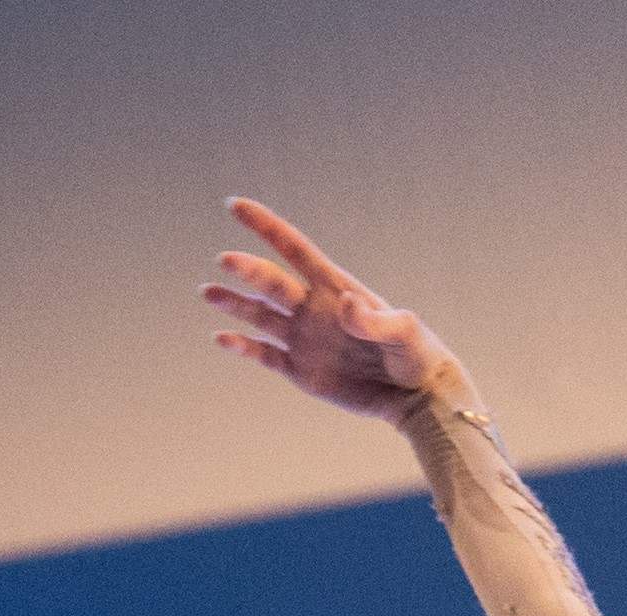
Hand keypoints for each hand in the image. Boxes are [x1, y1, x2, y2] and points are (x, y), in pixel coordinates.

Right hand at [202, 198, 463, 421]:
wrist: (417, 398)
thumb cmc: (417, 356)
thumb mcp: (404, 334)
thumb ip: (374, 319)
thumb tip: (344, 302)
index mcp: (335, 289)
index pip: (294, 249)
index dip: (265, 226)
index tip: (236, 205)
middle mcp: (312, 309)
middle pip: (273, 282)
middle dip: (249, 270)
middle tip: (226, 260)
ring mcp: (304, 339)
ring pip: (260, 315)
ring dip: (234, 303)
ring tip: (209, 292)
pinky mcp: (300, 370)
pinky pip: (265, 355)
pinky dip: (243, 347)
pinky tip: (222, 337)